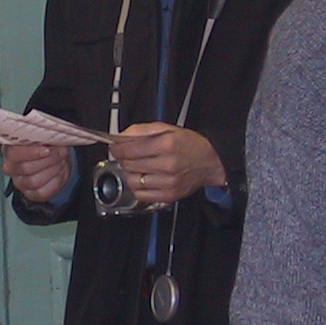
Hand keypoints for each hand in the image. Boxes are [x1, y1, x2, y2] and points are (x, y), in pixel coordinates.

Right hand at [3, 143, 72, 203]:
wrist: (56, 159)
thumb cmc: (46, 145)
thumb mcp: (44, 137)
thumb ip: (44, 137)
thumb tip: (52, 139)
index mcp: (9, 150)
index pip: (13, 154)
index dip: (31, 152)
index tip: (47, 149)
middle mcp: (10, 168)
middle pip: (26, 168)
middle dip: (48, 160)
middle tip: (61, 152)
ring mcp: (19, 182)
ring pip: (34, 181)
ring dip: (53, 169)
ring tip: (61, 160)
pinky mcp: (30, 194)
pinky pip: (42, 192)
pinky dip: (55, 181)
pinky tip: (60, 172)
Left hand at [105, 123, 225, 205]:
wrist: (211, 162)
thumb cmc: (189, 145)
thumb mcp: (167, 128)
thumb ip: (142, 130)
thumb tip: (121, 136)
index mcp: (167, 145)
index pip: (129, 149)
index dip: (117, 147)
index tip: (115, 146)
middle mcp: (168, 165)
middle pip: (129, 164)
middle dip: (122, 159)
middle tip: (126, 154)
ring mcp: (168, 182)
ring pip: (132, 181)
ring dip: (128, 173)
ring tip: (136, 166)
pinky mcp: (168, 196)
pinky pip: (140, 195)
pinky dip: (136, 187)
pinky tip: (142, 178)